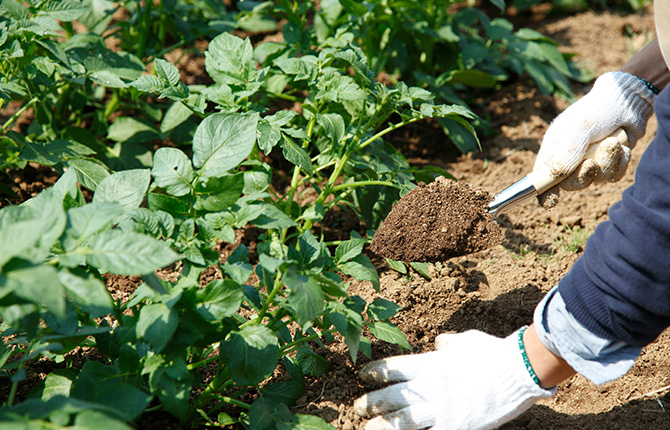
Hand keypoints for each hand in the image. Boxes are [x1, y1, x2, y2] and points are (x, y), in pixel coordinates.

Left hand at [354, 329, 554, 429]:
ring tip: (367, 427)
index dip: (375, 372)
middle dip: (371, 402)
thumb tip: (439, 342)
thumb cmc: (492, 351)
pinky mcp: (454, 425)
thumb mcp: (465, 340)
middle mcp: (429, 387)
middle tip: (358, 407)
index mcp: (429, 364)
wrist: (516, 369)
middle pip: (391, 396)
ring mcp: (440, 408)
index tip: (363, 376)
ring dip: (383, 424)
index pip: (393, 369)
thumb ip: (448, 344)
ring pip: (402, 420)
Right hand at [534, 71, 655, 206]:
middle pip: (570, 183)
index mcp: (554, 148)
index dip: (544, 190)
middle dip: (583, 175)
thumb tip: (556, 176)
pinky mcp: (610, 163)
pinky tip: (622, 145)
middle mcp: (570, 157)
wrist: (629, 101)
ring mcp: (590, 161)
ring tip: (613, 142)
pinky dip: (620, 162)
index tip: (550, 201)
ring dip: (607, 163)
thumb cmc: (598, 109)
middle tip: (591, 163)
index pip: (542, 175)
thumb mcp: (579, 128)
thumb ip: (566, 153)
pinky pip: (613, 175)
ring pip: (596, 179)